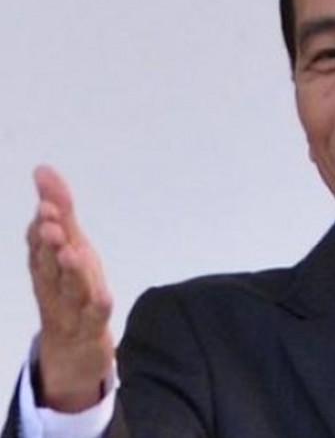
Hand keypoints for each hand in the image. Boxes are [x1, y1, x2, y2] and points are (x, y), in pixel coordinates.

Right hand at [27, 165, 113, 411]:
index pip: (41, 243)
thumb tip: (43, 170)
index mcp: (48, 266)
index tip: (46, 202)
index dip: (43, 223)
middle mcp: (54, 286)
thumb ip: (59, 212)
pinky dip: (97, 308)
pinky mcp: (90, 329)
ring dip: (70, 271)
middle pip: (49, 265)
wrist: (71, 354)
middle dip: (49, 242)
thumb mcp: (68, 248)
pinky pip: (93, 318)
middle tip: (51, 222)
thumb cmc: (69, 291)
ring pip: (69, 290)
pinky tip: (103, 297)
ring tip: (71, 252)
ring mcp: (71, 310)